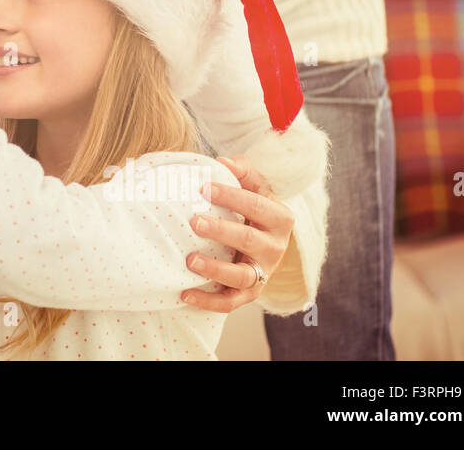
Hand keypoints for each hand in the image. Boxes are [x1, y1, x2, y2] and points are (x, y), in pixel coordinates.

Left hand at [180, 155, 294, 312]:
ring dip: (215, 269)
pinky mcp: (250, 293)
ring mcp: (262, 273)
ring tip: (190, 259)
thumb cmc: (253, 209)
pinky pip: (230, 302)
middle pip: (248, 240)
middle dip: (220, 231)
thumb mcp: (255, 187)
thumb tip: (223, 161)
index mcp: (279, 218)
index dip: (231, 196)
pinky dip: (208, 301)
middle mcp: (275, 247)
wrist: (266, 242)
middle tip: (194, 221)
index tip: (203, 187)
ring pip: (241, 276)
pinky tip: (185, 294)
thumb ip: (242, 171)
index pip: (256, 205)